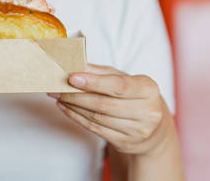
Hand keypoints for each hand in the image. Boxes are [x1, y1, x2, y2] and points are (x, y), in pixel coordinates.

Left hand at [48, 63, 167, 155]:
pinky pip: (95, 130)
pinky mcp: (126, 143)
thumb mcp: (123, 78)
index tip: (72, 78)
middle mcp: (147, 111)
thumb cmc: (133, 96)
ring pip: (97, 118)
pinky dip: (77, 118)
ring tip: (58, 96)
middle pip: (104, 104)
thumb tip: (74, 65)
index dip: (94, 82)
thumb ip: (100, 72)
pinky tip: (66, 108)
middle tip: (56, 88)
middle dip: (76, 96)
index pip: (119, 86)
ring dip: (73, 106)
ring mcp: (137, 130)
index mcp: (148, 89)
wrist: (152, 127)